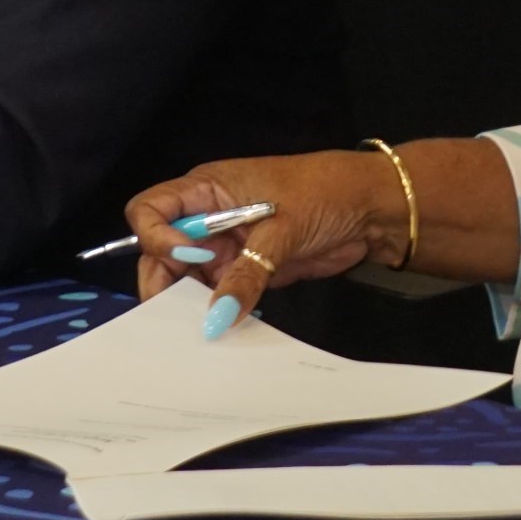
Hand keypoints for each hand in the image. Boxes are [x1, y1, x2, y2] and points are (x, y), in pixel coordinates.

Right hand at [126, 150, 395, 333]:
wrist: (369, 210)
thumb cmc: (324, 194)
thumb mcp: (282, 230)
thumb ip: (247, 274)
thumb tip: (217, 317)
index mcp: (207, 189)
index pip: (151, 209)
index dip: (156, 236)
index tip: (183, 259)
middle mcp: (207, 217)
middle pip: (159, 249)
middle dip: (161, 279)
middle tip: (173, 315)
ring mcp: (224, 246)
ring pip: (184, 277)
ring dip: (186, 303)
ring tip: (195, 330)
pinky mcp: (243, 270)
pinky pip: (216, 294)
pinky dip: (214, 311)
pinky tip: (219, 329)